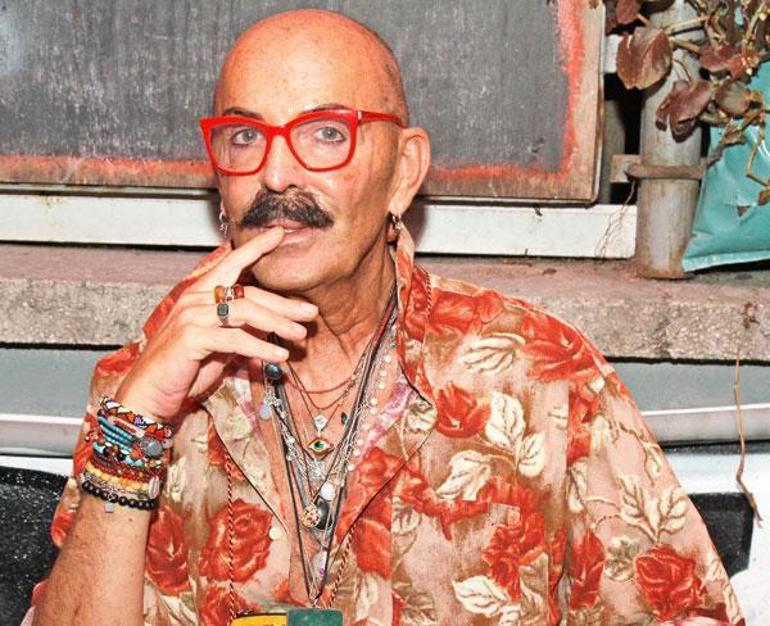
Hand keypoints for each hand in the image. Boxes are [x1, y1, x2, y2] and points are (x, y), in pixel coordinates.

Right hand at [114, 227, 316, 420]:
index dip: (256, 249)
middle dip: (284, 303)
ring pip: (246, 311)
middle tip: (310, 312)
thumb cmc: (184, 370)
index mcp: (201, 294)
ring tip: (300, 335)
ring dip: (278, 323)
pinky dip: (261, 347)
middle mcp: (195, 299)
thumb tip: (271, 324)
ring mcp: (191, 316)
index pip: (233, 264)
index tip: (279, 235)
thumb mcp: (219, 346)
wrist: (149, 394)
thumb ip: (241, 330)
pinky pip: (235, 339)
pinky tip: (279, 356)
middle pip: (249, 293)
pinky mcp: (190, 337)